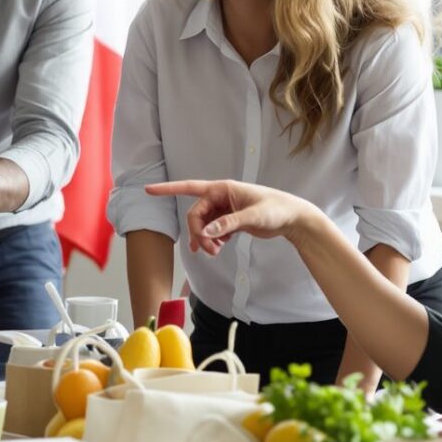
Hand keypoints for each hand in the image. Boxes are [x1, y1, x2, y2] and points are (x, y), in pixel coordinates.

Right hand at [146, 179, 315, 255]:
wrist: (293, 218)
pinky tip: (217, 249)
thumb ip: (228, 224)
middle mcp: (220, 197)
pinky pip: (212, 231)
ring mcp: (224, 209)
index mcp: (222, 189)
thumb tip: (206, 233)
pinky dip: (211, 241)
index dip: (167, 189)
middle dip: (197, 233)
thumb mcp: (253, 216)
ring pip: (203, 225)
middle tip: (207, 250)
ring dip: (204, 240)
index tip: (148, 190)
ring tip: (214, 253)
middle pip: (196, 215)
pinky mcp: (229, 220)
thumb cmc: (277, 209)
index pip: (189, 187)